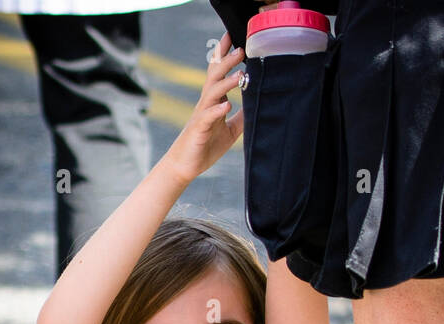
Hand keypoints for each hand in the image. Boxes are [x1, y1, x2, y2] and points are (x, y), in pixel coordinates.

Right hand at [161, 33, 245, 184]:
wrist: (186, 165)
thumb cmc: (206, 146)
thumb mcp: (230, 130)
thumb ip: (241, 117)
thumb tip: (258, 104)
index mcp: (213, 102)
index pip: (218, 73)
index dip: (223, 55)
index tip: (233, 37)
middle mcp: (206, 104)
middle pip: (215, 76)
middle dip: (226, 61)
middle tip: (241, 48)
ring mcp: (201, 115)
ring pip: (212, 93)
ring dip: (226, 83)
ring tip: (240, 74)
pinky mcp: (198, 129)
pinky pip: (207, 117)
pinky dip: (217, 111)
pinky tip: (227, 106)